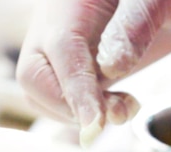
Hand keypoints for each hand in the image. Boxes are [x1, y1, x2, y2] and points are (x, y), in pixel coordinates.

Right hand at [16, 0, 170, 145]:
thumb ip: (136, 26)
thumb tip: (112, 68)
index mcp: (73, 3)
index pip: (61, 49)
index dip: (76, 89)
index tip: (95, 122)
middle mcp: (60, 26)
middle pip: (34, 77)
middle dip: (69, 106)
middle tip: (116, 112)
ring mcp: (69, 50)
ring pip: (46, 93)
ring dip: (80, 114)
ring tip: (125, 106)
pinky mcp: (86, 68)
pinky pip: (68, 99)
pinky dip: (89, 113)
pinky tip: (122, 105)